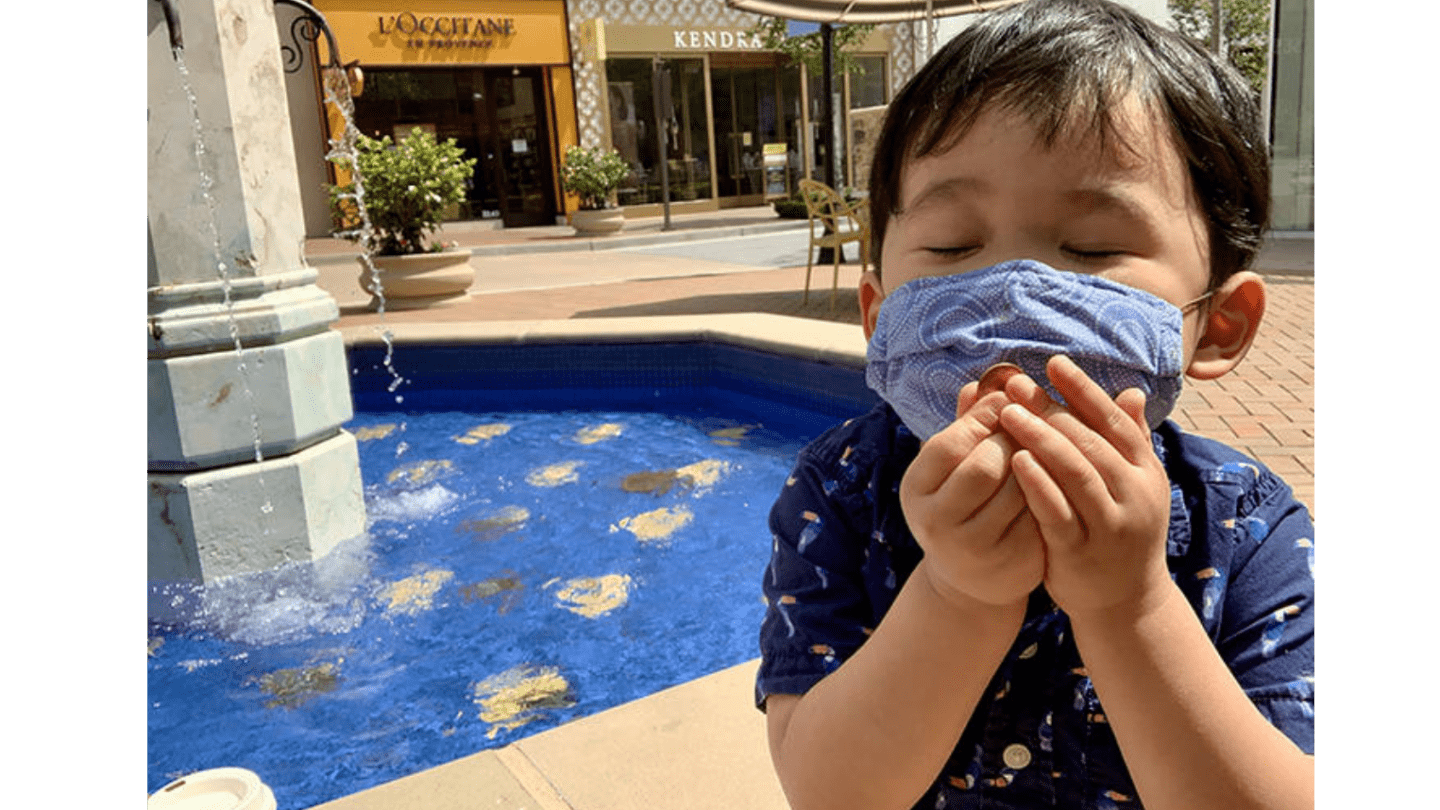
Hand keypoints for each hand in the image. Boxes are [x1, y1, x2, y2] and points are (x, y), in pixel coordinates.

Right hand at [899, 381, 1044, 609]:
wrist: (971, 578)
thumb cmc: (963, 504)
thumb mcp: (952, 468)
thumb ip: (966, 426)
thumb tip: (982, 383)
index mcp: (917, 489)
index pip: (951, 443)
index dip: (983, 418)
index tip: (1008, 403)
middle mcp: (938, 521)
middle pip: (985, 466)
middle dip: (1014, 439)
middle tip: (1032, 426)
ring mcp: (975, 547)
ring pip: (1020, 489)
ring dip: (1040, 462)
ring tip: (1047, 446)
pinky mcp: (1013, 562)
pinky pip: (1042, 513)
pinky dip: (1054, 490)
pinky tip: (1060, 478)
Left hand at [997, 356, 1172, 620]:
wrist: (1126, 602)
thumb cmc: (1121, 531)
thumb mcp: (1133, 485)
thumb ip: (1126, 440)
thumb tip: (1129, 390)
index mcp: (1145, 471)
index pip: (1114, 420)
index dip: (1083, 389)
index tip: (1052, 362)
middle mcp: (1134, 494)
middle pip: (1090, 441)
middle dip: (1051, 409)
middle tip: (1016, 385)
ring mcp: (1111, 524)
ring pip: (1076, 472)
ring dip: (1040, 439)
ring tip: (1007, 414)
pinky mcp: (1082, 552)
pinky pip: (1058, 512)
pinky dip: (1037, 484)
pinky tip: (1015, 460)